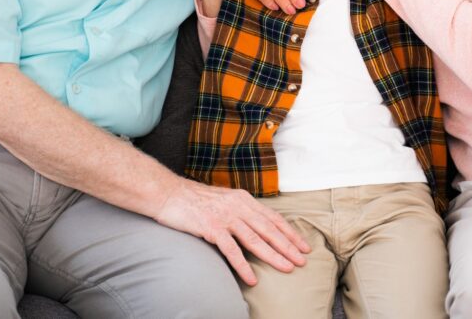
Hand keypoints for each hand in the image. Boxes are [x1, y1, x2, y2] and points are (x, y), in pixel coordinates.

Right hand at [156, 179, 310, 285]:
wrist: (169, 193)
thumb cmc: (195, 199)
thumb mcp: (224, 199)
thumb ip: (240, 210)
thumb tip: (256, 224)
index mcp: (243, 199)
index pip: (272, 217)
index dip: (290, 232)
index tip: (303, 245)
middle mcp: (238, 206)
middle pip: (269, 229)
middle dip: (288, 246)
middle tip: (303, 260)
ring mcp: (225, 217)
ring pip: (255, 239)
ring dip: (273, 256)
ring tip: (287, 268)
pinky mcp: (211, 228)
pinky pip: (231, 250)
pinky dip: (243, 265)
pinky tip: (252, 278)